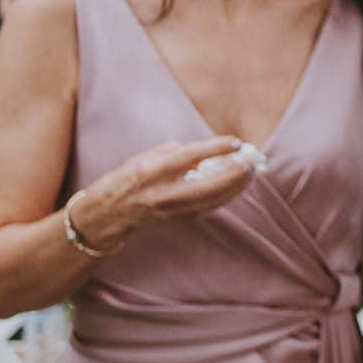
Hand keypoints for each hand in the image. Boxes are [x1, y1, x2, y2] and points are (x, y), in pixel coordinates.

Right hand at [80, 137, 257, 250]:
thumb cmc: (132, 175)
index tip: (236, 142)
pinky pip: (209, 207)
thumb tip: (210, 152)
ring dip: (235, 187)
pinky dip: (226, 196)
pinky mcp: (179, 219)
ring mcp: (171, 210)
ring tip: (251, 173)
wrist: (112, 210)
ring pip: (212, 200)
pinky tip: (237, 186)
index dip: (215, 149)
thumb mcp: (148, 156)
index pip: (189, 158)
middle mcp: (162, 193)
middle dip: (233, 175)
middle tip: (250, 163)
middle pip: (207, 186)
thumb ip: (177, 152)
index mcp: (152, 171)